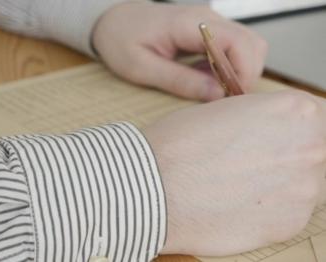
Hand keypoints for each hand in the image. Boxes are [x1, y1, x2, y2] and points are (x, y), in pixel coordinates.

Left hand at [92, 2, 267, 100]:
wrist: (111, 21)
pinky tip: (205, 79)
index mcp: (188, 24)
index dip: (243, 73)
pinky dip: (228, 67)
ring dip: (238, 71)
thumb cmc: (120, 40)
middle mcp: (206, 18)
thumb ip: (180, 81)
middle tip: (223, 99)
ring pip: (247, 45)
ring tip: (212, 89)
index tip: (231, 98)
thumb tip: (217, 95)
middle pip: (251, 44)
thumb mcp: (142, 68)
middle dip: (245, 75)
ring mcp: (209, 22)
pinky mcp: (208, 30)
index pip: (237, 42)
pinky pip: (232, 48)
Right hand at [143, 90, 325, 255]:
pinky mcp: (290, 225)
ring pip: (304, 184)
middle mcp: (310, 148)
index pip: (318, 117)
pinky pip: (289, 213)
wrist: (151, 187)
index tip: (281, 136)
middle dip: (289, 155)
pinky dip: (268, 210)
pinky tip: (236, 204)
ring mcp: (304, 191)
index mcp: (295, 111)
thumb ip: (262, 119)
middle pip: (316, 151)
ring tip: (238, 185)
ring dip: (280, 184)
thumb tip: (272, 131)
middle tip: (253, 162)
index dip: (295, 127)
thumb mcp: (225, 111)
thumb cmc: (177, 144)